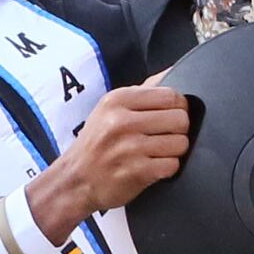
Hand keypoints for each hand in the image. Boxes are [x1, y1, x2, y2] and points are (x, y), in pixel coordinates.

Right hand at [29, 86, 189, 237]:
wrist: (74, 181)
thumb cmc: (96, 144)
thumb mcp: (108, 110)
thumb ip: (141, 92)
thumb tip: (173, 72)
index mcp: (117, 100)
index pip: (171, 96)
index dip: (178, 108)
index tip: (170, 117)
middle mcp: (122, 121)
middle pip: (180, 119)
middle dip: (178, 130)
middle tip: (164, 137)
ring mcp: (129, 148)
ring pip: (180, 143)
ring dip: (174, 151)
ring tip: (158, 153)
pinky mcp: (136, 172)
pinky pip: (172, 165)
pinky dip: (167, 168)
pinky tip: (153, 167)